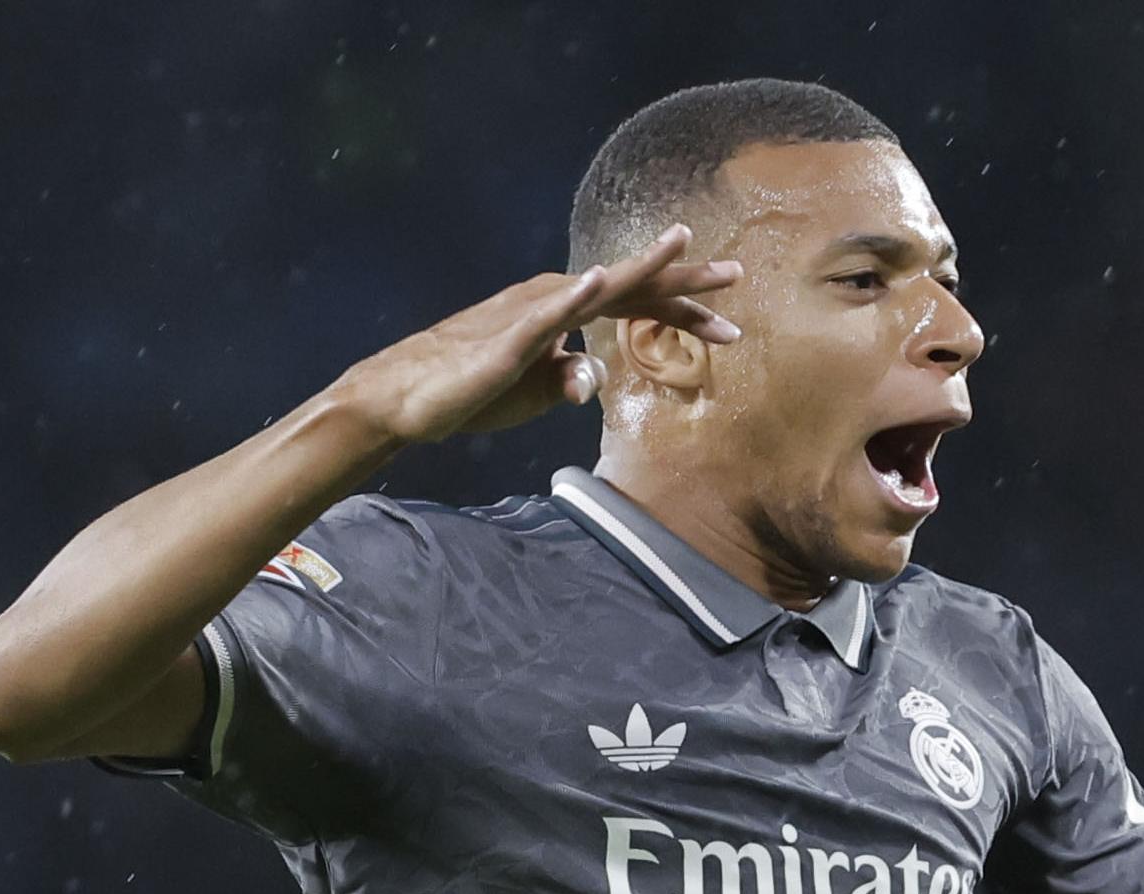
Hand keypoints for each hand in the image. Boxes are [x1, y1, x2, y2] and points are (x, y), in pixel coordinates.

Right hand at [329, 229, 744, 451]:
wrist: (405, 399)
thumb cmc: (470, 391)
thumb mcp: (534, 393)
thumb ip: (568, 379)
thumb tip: (594, 375)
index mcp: (564, 314)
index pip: (634, 305)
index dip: (683, 312)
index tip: (729, 328)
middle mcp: (552, 301)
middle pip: (627, 286)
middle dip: (683, 280)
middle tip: (737, 274)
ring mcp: (528, 315)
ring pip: (593, 287)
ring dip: (636, 267)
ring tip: (679, 244)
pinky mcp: (503, 340)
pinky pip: (543, 316)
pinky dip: (572, 297)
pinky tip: (597, 281)